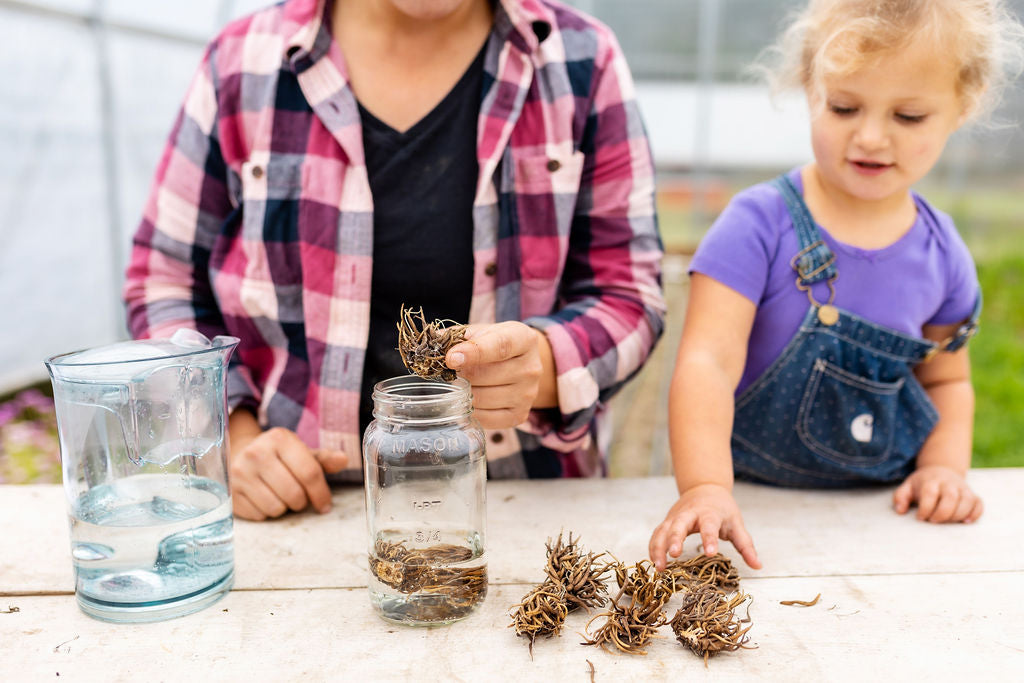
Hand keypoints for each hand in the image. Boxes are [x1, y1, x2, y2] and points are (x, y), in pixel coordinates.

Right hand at [228, 425, 347, 520]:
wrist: (240, 453)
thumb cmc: (279, 456)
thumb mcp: (301, 452)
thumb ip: (323, 459)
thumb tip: (343, 460)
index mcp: (279, 439)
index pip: (310, 473)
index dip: (321, 494)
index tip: (325, 506)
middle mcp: (256, 453)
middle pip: (294, 494)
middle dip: (302, 501)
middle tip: (299, 497)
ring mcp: (240, 473)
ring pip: (276, 508)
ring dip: (284, 507)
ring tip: (280, 495)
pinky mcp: (230, 492)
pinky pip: (259, 515)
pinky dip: (266, 512)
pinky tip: (264, 498)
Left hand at [445, 322, 547, 428]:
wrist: (520, 364)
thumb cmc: (494, 345)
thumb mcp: (482, 332)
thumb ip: (458, 336)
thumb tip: (430, 347)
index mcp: (523, 339)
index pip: (500, 346)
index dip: (473, 352)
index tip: (450, 358)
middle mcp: (531, 367)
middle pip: (487, 375)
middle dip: (460, 374)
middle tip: (446, 372)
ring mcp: (528, 394)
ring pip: (482, 398)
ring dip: (462, 392)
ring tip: (456, 384)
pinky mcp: (519, 415)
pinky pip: (486, 418)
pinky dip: (469, 410)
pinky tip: (465, 400)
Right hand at [648, 483, 760, 570]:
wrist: (704, 488)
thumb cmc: (722, 510)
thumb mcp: (736, 524)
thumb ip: (746, 546)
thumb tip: (758, 566)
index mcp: (710, 513)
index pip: (710, 525)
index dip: (710, 538)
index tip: (711, 552)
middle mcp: (690, 514)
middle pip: (680, 524)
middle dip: (675, 538)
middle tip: (674, 553)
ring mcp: (676, 517)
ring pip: (663, 530)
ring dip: (659, 547)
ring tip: (660, 567)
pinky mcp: (667, 522)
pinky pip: (656, 535)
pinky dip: (653, 548)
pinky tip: (654, 563)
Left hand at [892, 465, 983, 522]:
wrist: (941, 470)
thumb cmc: (922, 484)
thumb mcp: (907, 486)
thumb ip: (900, 497)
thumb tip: (900, 511)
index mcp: (931, 481)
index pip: (930, 493)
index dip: (925, 508)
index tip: (920, 517)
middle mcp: (948, 483)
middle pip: (950, 497)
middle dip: (942, 513)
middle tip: (933, 521)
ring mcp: (962, 488)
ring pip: (967, 500)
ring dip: (958, 515)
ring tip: (947, 523)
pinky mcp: (973, 495)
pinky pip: (979, 504)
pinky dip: (975, 514)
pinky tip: (965, 522)